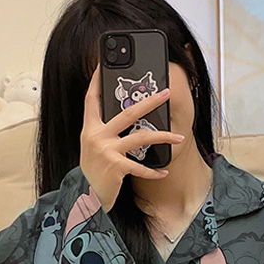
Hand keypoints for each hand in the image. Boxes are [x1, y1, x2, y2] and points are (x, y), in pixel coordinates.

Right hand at [80, 66, 184, 211]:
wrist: (84, 196)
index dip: (97, 82)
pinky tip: (164, 172)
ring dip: (163, 137)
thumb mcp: (92, 149)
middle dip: (149, 101)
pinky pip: (140, 167)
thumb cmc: (92, 173)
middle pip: (128, 112)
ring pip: (141, 137)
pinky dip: (154, 172)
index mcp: (89, 129)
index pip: (92, 99)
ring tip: (179, 137)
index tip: (103, 67)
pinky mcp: (116, 166)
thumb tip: (125, 122)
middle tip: (165, 93)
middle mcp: (97, 136)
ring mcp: (106, 150)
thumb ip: (104, 134)